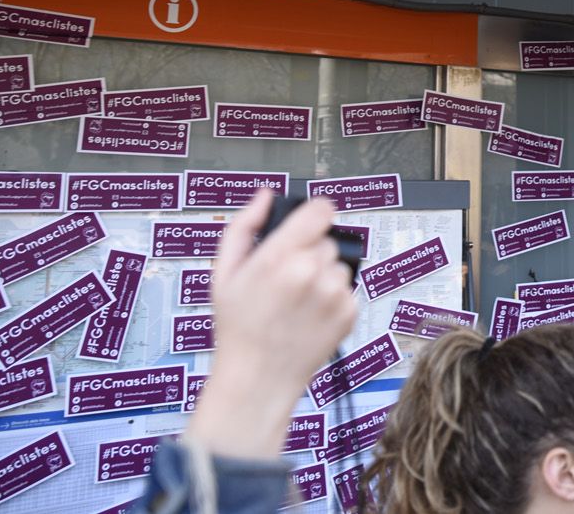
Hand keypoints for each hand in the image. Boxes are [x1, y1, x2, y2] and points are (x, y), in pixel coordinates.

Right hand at [187, 190, 358, 458]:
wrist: (257, 378)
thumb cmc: (237, 326)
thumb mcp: (224, 273)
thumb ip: (244, 226)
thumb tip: (266, 196)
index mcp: (280, 256)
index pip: (321, 210)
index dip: (315, 214)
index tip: (309, 224)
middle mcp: (311, 272)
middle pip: (326, 241)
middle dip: (310, 253)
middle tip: (287, 280)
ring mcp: (334, 293)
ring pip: (338, 266)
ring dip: (323, 277)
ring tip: (297, 302)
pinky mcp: (349, 313)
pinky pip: (347, 291)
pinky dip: (333, 300)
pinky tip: (309, 317)